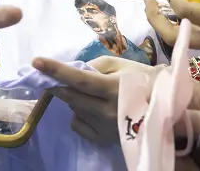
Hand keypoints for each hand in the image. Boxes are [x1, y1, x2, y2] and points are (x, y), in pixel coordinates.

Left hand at [32, 55, 154, 143]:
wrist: (163, 109)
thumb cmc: (142, 81)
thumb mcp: (122, 65)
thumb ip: (96, 65)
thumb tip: (73, 70)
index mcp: (113, 88)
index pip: (79, 79)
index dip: (57, 70)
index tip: (36, 62)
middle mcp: (107, 111)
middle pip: (71, 97)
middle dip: (56, 85)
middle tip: (49, 77)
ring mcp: (104, 128)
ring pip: (74, 109)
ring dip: (73, 98)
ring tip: (90, 94)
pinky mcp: (103, 139)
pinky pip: (77, 124)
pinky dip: (78, 114)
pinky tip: (92, 109)